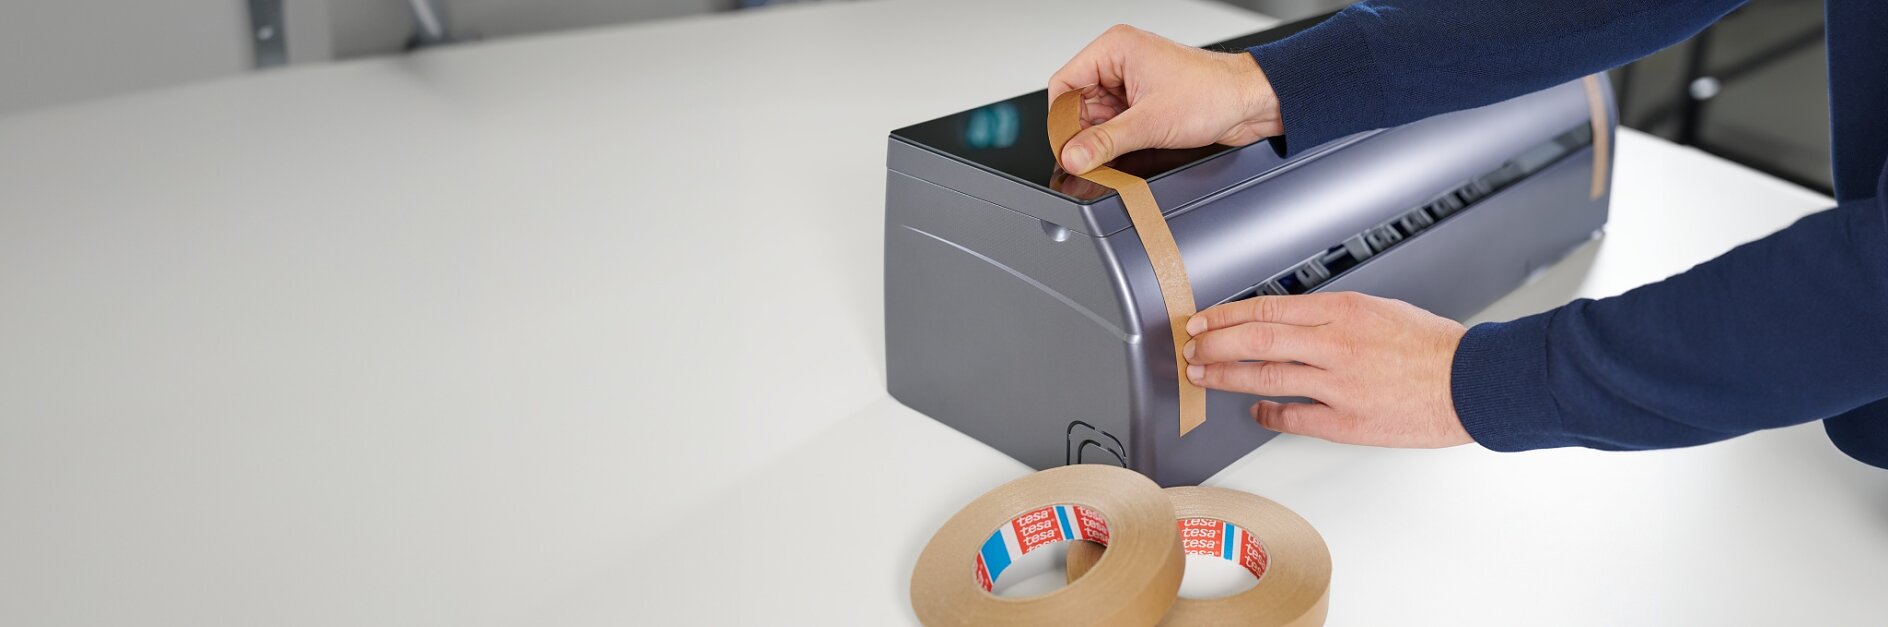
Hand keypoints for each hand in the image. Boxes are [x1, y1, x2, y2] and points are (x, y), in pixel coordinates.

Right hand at [1048, 25, 1281, 173]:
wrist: (1251, 101)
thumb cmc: (1214, 93)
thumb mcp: (1151, 123)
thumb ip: (1106, 142)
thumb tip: (1074, 157)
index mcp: (1115, 49)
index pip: (1064, 84)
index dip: (1061, 119)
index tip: (1066, 148)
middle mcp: (1119, 62)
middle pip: (1078, 104)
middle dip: (1084, 134)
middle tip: (1090, 159)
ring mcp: (1131, 82)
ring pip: (1096, 117)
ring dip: (1102, 140)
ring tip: (1118, 154)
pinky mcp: (1143, 101)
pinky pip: (1115, 124)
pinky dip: (1116, 141)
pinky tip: (1125, 152)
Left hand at [1182, 293, 1473, 447]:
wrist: (1471, 382)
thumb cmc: (1432, 347)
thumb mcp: (1379, 309)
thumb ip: (1333, 316)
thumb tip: (1291, 322)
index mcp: (1342, 311)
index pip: (1267, 309)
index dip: (1225, 316)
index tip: (1204, 320)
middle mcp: (1334, 344)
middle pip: (1254, 340)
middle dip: (1213, 344)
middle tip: (1192, 347)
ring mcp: (1338, 385)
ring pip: (1264, 377)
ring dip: (1225, 376)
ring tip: (1202, 376)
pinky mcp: (1346, 421)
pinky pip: (1292, 417)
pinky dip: (1266, 413)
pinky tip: (1254, 410)